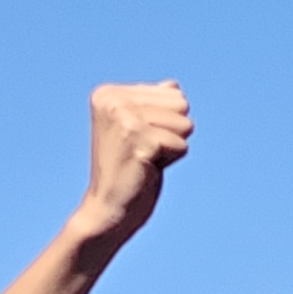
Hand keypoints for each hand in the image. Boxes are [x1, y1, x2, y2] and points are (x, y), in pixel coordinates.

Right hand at [80, 82, 190, 241]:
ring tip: (144, 159)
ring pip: (184, 125)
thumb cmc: (127, 168)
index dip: (164, 122)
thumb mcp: (138, 128)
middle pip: (181, 104)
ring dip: (170, 147)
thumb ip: (153, 104)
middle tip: (143, 151)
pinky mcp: (139, 141)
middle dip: (171, 132)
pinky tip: (146, 169)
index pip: (173, 93)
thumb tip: (173, 85)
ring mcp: (125, 120)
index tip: (137, 140)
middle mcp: (113, 101)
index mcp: (108, 93)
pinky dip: (170, 161)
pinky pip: (182, 146)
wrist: (108, 208)